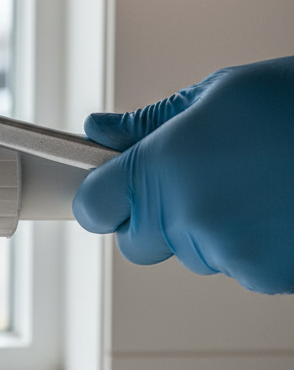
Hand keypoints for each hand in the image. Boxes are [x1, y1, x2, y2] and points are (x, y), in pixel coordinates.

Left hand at [72, 56, 293, 293]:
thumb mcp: (219, 93)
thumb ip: (150, 122)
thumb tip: (99, 132)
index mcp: (162, 166)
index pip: (94, 205)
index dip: (103, 197)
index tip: (115, 187)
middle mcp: (187, 217)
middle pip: (139, 242)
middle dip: (157, 218)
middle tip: (202, 180)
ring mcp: (229, 253)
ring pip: (195, 254)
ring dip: (214, 230)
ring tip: (260, 185)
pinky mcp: (270, 276)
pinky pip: (243, 268)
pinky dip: (256, 246)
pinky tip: (282, 208)